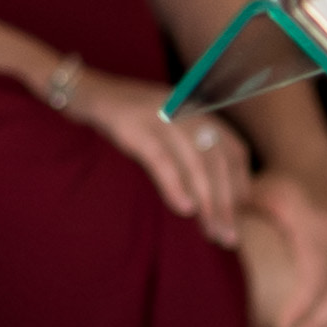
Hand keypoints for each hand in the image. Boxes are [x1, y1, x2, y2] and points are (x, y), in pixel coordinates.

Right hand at [80, 74, 247, 238]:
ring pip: (195, 162)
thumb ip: (188, 147)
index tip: (241, 217)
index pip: (233, 150)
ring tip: (212, 232)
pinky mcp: (133, 124)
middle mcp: (186, 110)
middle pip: (217, 161)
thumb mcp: (164, 124)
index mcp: (197, 110)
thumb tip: (207, 192)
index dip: (241, 184)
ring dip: (208, 201)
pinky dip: (174, 184)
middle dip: (227, 202)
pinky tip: (183, 208)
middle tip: (230, 238)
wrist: (84, 88)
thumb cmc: (125, 116)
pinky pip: (160, 158)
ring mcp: (161, 115)